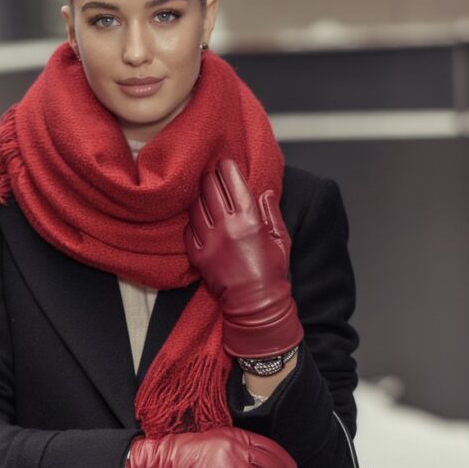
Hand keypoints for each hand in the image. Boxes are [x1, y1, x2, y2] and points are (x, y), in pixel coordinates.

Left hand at [184, 159, 303, 358]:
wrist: (255, 304)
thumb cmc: (272, 273)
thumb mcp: (280, 238)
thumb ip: (271, 212)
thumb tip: (263, 192)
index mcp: (249, 219)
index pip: (233, 182)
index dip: (226, 168)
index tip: (224, 162)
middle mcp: (227, 227)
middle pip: (210, 189)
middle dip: (209, 176)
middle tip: (209, 171)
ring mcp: (209, 241)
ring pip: (195, 206)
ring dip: (197, 195)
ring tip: (200, 190)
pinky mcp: (198, 256)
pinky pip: (188, 230)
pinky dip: (191, 220)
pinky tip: (196, 216)